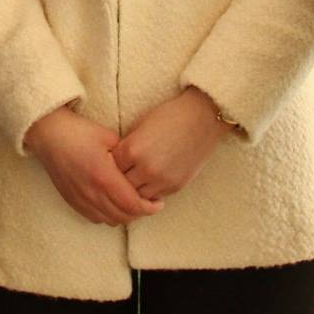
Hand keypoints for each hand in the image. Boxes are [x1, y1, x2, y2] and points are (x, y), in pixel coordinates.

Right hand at [23, 106, 162, 226]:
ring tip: (132, 204)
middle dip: (140, 213)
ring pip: (110, 220)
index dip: (149, 208)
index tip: (159, 202)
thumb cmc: (79, 132)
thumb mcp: (109, 137)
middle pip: (124, 216)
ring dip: (124, 216)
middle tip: (149, 203)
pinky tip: (113, 204)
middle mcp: (92, 193)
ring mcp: (81, 199)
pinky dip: (108, 215)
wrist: (49, 135)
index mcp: (104, 177)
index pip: (133, 204)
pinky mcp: (72, 201)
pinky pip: (95, 218)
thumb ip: (127, 156)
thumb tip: (142, 168)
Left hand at [111, 87, 230, 200]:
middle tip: (120, 176)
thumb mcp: (141, 126)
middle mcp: (145, 168)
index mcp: (132, 149)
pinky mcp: (175, 186)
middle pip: (121, 185)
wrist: (203, 118)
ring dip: (135, 190)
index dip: (110, 165)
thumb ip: (127, 145)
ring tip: (134, 183)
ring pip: (137, 196)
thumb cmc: (170, 116)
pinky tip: (148, 185)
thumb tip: (116, 161)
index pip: (110, 167)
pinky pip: (155, 197)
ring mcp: (161, 180)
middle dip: (120, 180)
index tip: (110, 163)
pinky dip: (150, 192)